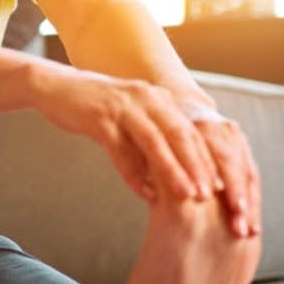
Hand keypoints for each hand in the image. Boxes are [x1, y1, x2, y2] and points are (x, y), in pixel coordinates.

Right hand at [33, 66, 259, 237]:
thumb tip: (183, 177)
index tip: (228, 189)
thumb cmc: (98, 110)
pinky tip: (144, 194)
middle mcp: (146, 98)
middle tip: (217, 196)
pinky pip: (120, 149)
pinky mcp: (98, 116)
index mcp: (160, 99)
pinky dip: (133, 173)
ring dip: (173, 169)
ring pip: (155, 141)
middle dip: (201, 166)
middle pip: (181, 134)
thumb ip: (155, 141)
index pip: (194, 132)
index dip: (212, 160)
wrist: (56, 87)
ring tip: (188, 196)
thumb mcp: (132, 120)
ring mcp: (122, 106)